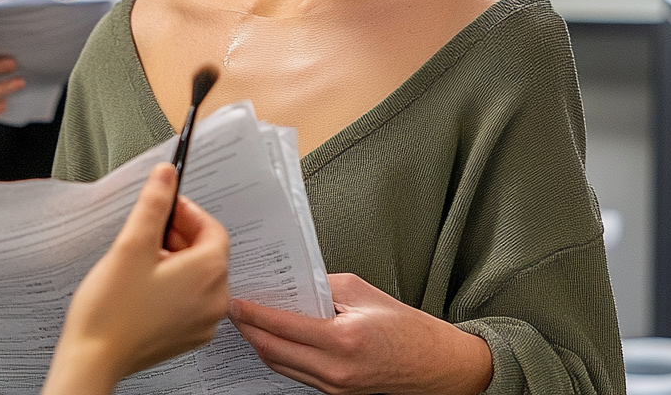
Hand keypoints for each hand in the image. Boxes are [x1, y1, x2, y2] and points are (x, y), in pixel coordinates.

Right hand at [43, 162, 229, 394]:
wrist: (91, 360)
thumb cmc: (111, 311)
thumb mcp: (133, 243)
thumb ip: (154, 203)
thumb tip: (166, 176)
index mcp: (209, 275)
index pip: (211, 228)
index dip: (187, 211)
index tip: (165, 204)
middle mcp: (214, 301)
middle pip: (206, 250)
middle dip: (179, 233)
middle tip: (149, 228)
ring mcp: (201, 322)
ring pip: (197, 274)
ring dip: (174, 257)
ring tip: (141, 256)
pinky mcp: (186, 335)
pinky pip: (189, 297)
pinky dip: (172, 282)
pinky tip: (143, 281)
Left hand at [229, 273, 492, 394]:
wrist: (436, 365)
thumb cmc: (406, 327)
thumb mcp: (361, 293)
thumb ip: (322, 287)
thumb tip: (291, 285)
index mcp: (342, 339)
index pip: (283, 327)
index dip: (253, 314)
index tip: (236, 302)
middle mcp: (336, 370)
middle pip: (274, 352)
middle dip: (249, 331)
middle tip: (234, 310)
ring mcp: (335, 388)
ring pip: (282, 367)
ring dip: (261, 345)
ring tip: (248, 323)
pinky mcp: (337, 394)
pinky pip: (298, 376)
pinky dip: (281, 357)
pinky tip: (274, 340)